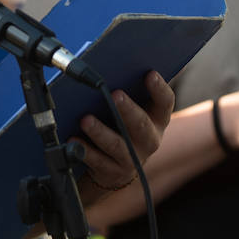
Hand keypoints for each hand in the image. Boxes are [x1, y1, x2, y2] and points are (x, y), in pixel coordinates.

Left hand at [75, 70, 174, 189]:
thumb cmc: (122, 127)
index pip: (165, 102)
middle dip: (128, 109)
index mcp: (157, 119)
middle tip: (115, 94)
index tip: (150, 73)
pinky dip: (85, 151)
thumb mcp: (131, 111)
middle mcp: (149, 140)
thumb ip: (127, 93)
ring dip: (100, 132)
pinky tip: (73, 141)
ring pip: (117, 145)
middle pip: (141, 124)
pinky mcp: (114, 172)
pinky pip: (98, 162)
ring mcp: (132, 158)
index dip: (159, 88)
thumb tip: (108, 66)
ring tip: (86, 120)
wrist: (116, 168)